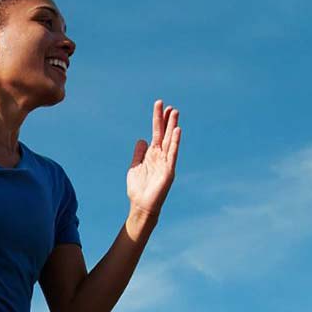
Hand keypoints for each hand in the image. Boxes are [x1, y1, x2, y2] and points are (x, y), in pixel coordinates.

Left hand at [126, 99, 180, 215]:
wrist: (141, 206)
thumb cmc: (138, 189)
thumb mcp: (135, 167)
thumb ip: (139, 154)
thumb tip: (141, 140)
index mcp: (152, 154)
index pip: (156, 133)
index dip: (157, 119)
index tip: (159, 105)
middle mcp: (160, 156)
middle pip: (165, 134)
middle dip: (166, 120)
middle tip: (170, 106)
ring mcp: (166, 162)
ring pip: (170, 140)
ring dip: (172, 126)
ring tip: (175, 112)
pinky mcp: (169, 170)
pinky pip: (173, 153)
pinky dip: (175, 142)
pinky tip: (177, 130)